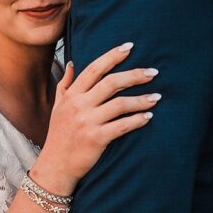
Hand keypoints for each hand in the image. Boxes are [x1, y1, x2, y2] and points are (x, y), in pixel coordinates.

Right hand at [30, 43, 159, 195]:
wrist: (55, 165)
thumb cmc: (59, 135)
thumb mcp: (57, 107)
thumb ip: (65, 84)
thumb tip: (72, 63)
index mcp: (71, 95)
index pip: (94, 69)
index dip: (112, 56)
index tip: (129, 47)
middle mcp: (79, 105)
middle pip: (111, 82)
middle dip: (135, 75)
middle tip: (153, 72)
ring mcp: (87, 122)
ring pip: (120, 104)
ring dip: (141, 99)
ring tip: (157, 97)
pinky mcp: (96, 138)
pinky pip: (122, 126)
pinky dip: (137, 120)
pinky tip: (148, 116)